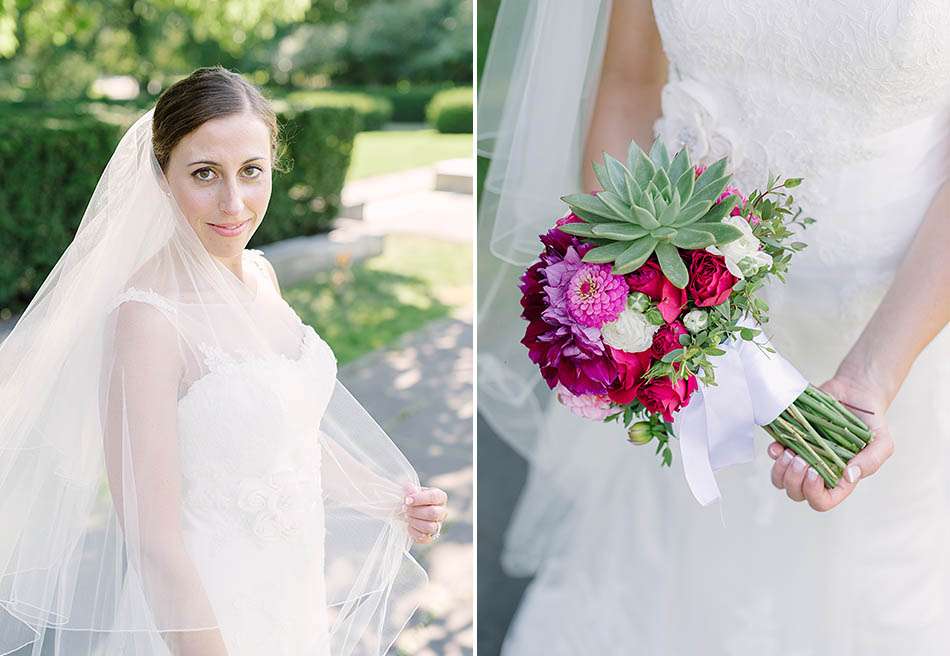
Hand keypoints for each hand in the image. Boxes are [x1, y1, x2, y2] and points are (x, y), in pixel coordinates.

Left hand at [404, 486, 447, 543]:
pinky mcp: (431, 537)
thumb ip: (410, 489)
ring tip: (406, 517)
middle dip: (416, 511)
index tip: (407, 500)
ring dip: (415, 522)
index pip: (434, 497)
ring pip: (430, 527)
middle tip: (404, 509)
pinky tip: (408, 526)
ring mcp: (438, 525)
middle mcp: (442, 512)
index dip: (419, 499)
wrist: (407, 512)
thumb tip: (408, 487)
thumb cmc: (411, 499)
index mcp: (440, 497)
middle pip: (433, 513)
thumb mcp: (411, 491)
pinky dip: (414, 532)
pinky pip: (425, 538)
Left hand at [767, 375, 893, 511]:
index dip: (813, 494)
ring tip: (790, 453)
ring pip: (781, 479)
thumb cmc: (871, 421)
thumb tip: (849, 476)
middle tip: (802, 459)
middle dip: (794, 480)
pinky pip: (774, 455)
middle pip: (796, 493)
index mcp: (839, 480)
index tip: (815, 472)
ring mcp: (802, 457)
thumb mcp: (882, 442)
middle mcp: (818, 472)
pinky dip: (773, 452)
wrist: (855, 393)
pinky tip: (779, 444)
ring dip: (780, 470)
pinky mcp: (790, 440)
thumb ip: (871, 461)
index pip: (822, 501)